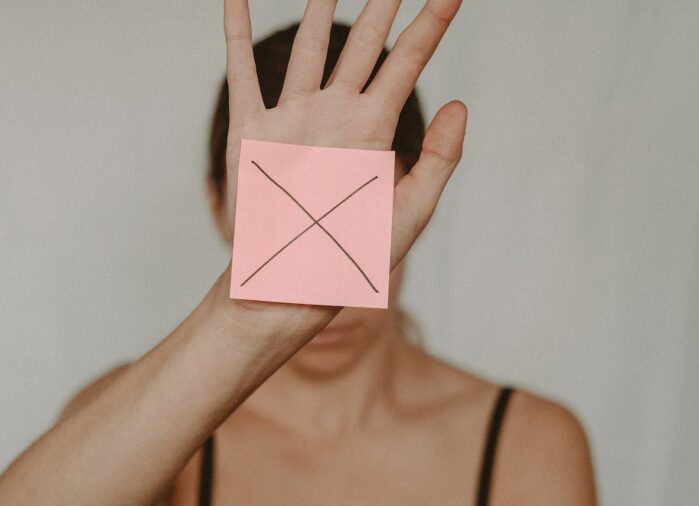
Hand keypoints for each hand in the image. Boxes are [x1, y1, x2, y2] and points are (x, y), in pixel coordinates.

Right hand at [218, 0, 466, 319]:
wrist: (289, 285)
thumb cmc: (351, 258)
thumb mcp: (411, 214)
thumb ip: (440, 159)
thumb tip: (464, 103)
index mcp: (375, 131)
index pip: (409, 61)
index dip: (430, 22)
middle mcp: (335, 114)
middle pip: (362, 41)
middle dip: (380, 1)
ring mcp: (293, 117)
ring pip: (307, 46)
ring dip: (316, 5)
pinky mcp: (252, 130)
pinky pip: (242, 70)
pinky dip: (234, 31)